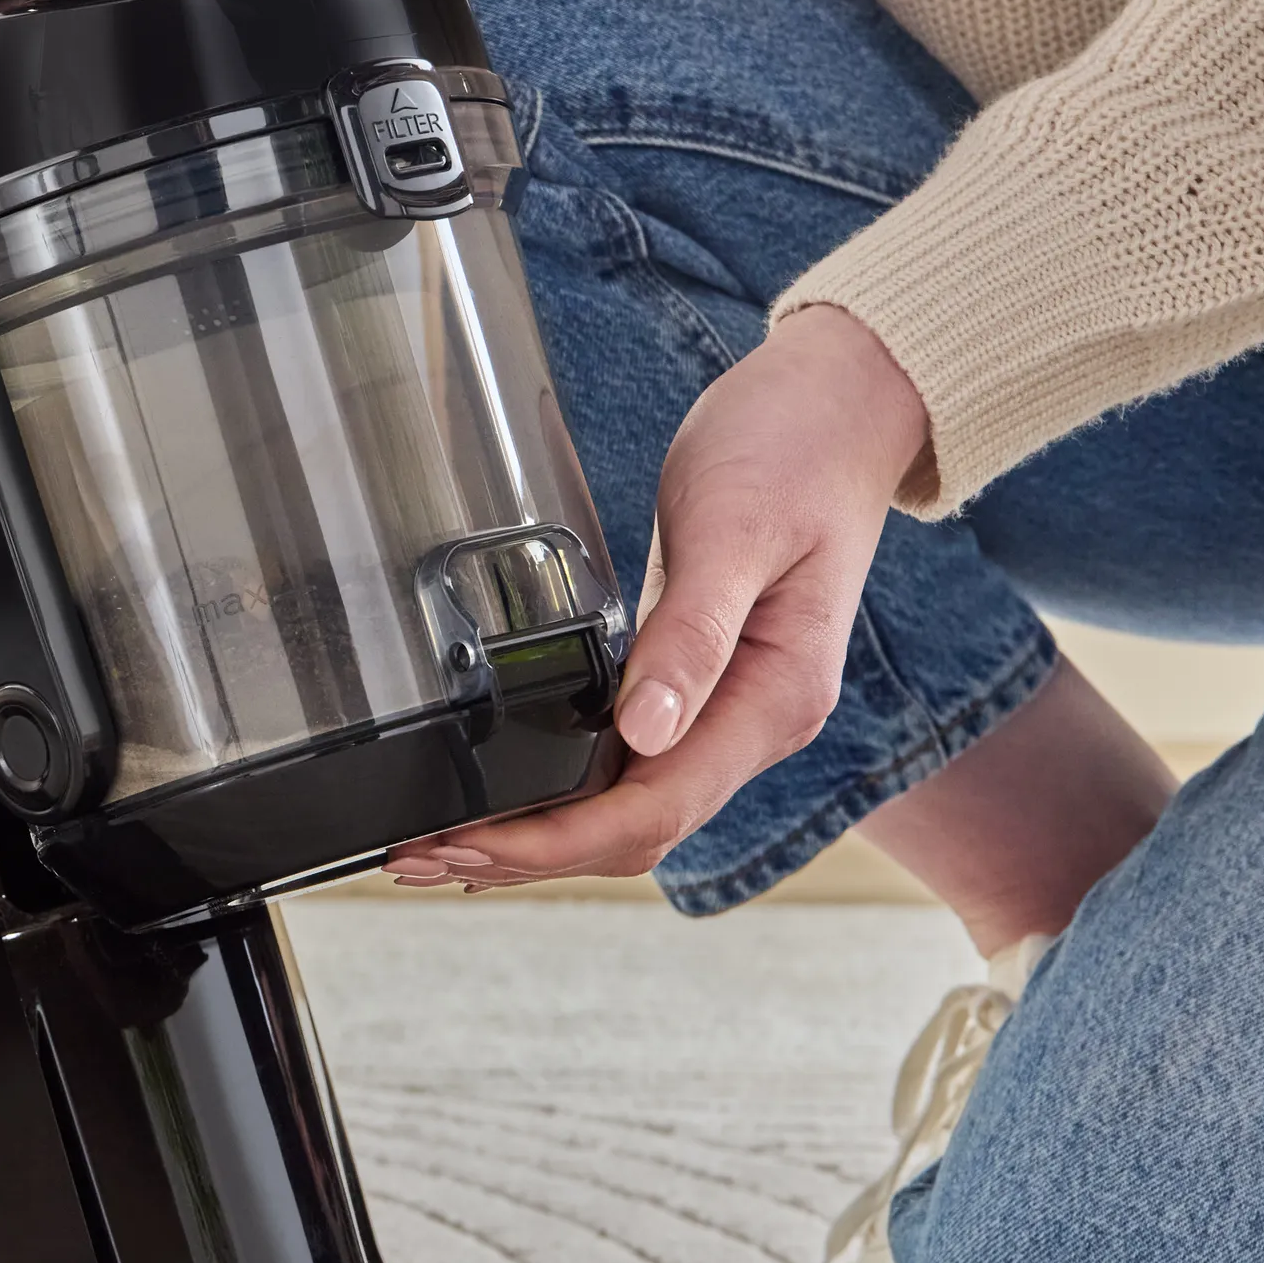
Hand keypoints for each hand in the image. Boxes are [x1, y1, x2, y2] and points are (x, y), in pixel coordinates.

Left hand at [387, 306, 933, 886]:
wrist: (842, 406)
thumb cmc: (797, 450)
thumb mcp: (737, 531)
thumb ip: (693, 632)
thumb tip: (645, 732)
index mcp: (775, 701)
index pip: (653, 812)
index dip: (552, 841)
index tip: (469, 844)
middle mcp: (757, 724)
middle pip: (633, 833)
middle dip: (526, 853)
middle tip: (421, 856)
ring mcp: (732, 712)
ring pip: (628, 810)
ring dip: (538, 835)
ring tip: (443, 843)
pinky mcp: (704, 687)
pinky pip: (629, 767)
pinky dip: (564, 792)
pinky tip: (509, 794)